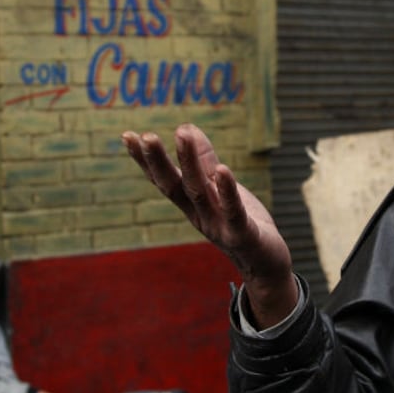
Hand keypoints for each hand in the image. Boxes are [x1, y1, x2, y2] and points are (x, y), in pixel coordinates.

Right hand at [122, 124, 297, 326]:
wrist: (266, 266)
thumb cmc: (241, 223)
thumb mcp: (220, 188)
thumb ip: (204, 161)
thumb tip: (186, 127)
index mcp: (191, 204)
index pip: (164, 179)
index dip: (145, 160)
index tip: (127, 136)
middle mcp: (199, 215)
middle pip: (174, 186)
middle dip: (158, 162)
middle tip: (146, 136)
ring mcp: (218, 226)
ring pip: (199, 193)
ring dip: (189, 164)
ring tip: (181, 135)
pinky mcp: (243, 235)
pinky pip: (234, 212)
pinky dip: (227, 192)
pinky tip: (223, 170)